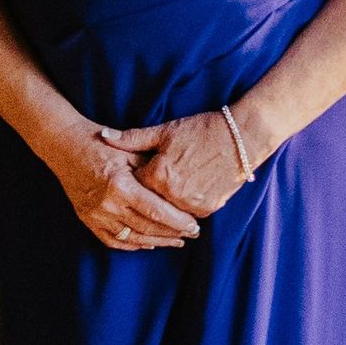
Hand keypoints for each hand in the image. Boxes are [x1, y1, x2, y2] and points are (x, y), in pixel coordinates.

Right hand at [35, 120, 198, 251]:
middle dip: (173, 234)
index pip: (156, 211)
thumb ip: (151, 170)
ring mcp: (96, 215)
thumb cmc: (101, 143)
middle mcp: (107, 204)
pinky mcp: (87, 219)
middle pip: (147, 228)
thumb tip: (179, 186)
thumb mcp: (129, 151)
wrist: (65, 145)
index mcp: (120, 185)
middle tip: (192, 234)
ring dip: (156, 242)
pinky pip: (112, 240)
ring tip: (175, 242)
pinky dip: (131, 245)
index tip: (195, 225)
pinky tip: (147, 243)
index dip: (178, 221)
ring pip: (132, 238)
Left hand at [105, 109, 254, 218]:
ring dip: (164, 208)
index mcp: (158, 175)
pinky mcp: (208, 209)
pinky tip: (183, 198)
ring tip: (166, 196)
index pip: (134, 188)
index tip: (131, 177)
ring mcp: (191, 205)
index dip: (131, 182)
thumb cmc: (201, 130)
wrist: (242, 138)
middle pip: (149, 205)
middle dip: (145, 199)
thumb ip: (132, 138)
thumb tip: (103, 135)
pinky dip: (183, 209)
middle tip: (146, 192)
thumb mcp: (165, 131)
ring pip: (168, 213)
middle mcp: (172, 195)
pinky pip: (188, 214)